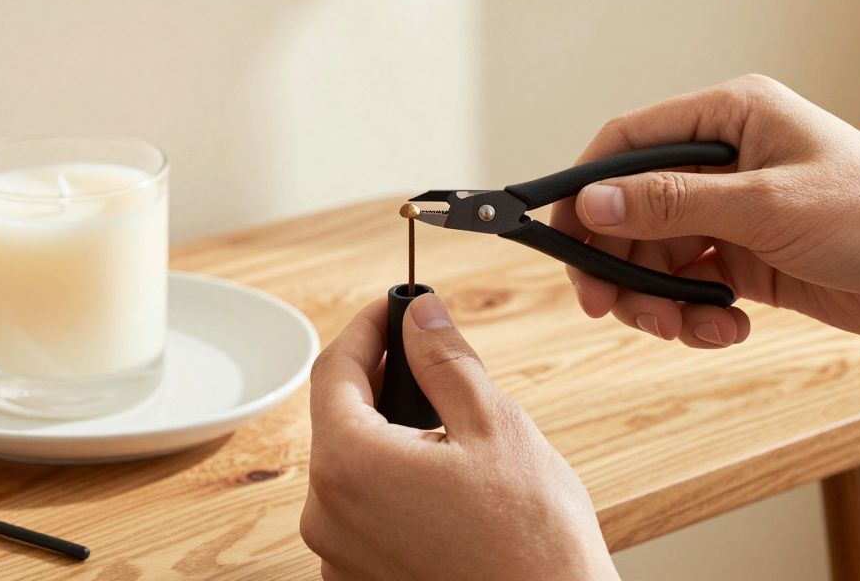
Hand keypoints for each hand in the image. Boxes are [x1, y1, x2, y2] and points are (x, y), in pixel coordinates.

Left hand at [300, 294, 618, 580]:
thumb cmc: (533, 544)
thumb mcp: (495, 428)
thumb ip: (446, 362)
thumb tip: (421, 317)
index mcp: (349, 466)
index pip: (333, 370)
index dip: (365, 328)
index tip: (393, 307)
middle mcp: (327, 516)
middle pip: (338, 419)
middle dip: (380, 380)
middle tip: (428, 356)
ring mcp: (339, 555)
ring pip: (352, 466)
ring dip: (387, 434)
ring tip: (447, 426)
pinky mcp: (358, 580)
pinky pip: (362, 511)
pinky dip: (391, 483)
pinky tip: (441, 481)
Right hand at [551, 73, 859, 352]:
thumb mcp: (766, 207)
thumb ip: (673, 204)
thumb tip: (593, 200)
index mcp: (729, 117)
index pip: (628, 142)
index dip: (584, 187)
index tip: (558, 234)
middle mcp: (724, 161)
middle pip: (631, 207)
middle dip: (615, 260)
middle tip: (602, 304)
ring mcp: (732, 212)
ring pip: (654, 254)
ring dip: (654, 298)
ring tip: (679, 327)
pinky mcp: (744, 259)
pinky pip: (688, 287)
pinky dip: (692, 315)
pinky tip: (725, 329)